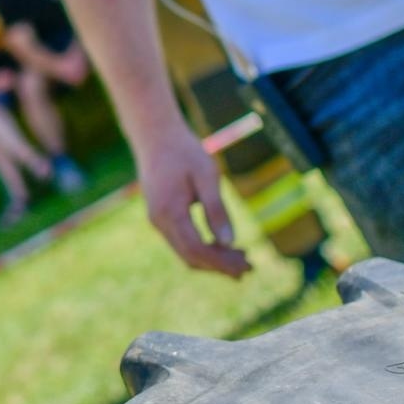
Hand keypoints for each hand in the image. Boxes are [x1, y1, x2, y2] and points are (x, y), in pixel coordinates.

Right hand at [135, 120, 250, 276]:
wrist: (154, 135)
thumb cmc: (184, 151)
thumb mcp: (207, 175)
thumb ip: (216, 209)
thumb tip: (229, 243)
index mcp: (170, 212)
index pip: (197, 250)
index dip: (222, 262)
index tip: (246, 265)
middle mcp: (159, 221)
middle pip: (190, 257)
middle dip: (220, 266)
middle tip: (249, 268)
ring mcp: (157, 220)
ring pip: (185, 252)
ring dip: (212, 260)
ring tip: (240, 261)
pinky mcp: (159, 216)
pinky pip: (181, 242)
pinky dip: (202, 250)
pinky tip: (221, 247)